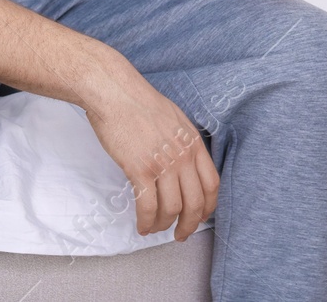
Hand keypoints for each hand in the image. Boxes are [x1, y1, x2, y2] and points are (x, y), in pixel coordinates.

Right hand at [81, 68, 219, 241]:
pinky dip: (146, 222)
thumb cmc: (139, 102)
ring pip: (172, 209)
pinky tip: (142, 225)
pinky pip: (148, 206)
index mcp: (193, 142)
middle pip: (195, 203)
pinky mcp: (140, 169)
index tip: (200, 217)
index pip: (212, 184)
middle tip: (180, 235)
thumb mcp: (174, 118)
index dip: (208, 207)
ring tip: (155, 229)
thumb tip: (183, 163)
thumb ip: (183, 142)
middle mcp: (183, 155)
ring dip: (164, 226)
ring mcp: (163, 163)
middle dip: (189, 225)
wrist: (114, 92)